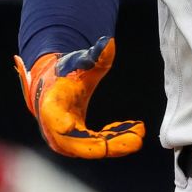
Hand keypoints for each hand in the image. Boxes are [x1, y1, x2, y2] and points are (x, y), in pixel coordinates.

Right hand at [13, 37, 144, 157]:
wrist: (52, 83)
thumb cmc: (64, 71)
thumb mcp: (78, 61)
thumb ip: (95, 55)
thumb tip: (108, 43)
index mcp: (52, 108)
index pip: (59, 123)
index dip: (70, 130)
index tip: (93, 136)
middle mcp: (55, 129)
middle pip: (83, 145)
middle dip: (112, 144)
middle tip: (138, 137)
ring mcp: (65, 140)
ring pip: (93, 149)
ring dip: (118, 143)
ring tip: (139, 130)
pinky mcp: (76, 143)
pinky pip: (97, 146)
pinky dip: (115, 139)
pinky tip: (131, 127)